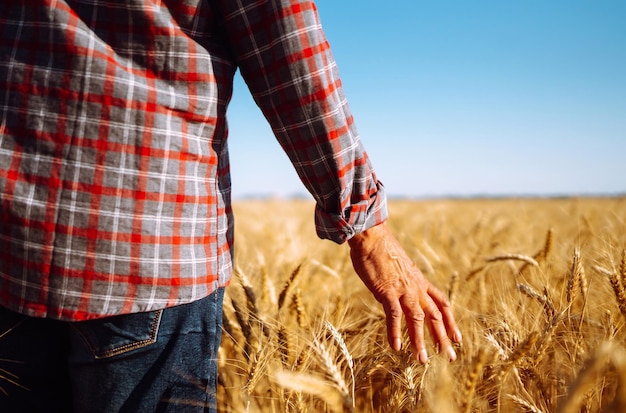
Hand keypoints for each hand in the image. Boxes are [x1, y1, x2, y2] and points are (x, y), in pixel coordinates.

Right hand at [348, 222, 461, 362]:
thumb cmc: (381, 249)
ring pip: (417, 319)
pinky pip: (394, 315)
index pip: (442, 304)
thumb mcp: (398, 267)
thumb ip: (401, 281)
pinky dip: (395, 332)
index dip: (450, 322)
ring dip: (419, 341)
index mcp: (420, 281)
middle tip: (450, 357)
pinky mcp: (387, 291)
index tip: (457, 338)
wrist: (372, 236)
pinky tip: (396, 347)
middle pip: (435, 316)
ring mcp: (403, 290)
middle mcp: (416, 288)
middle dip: (443, 338)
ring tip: (421, 360)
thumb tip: (397, 292)